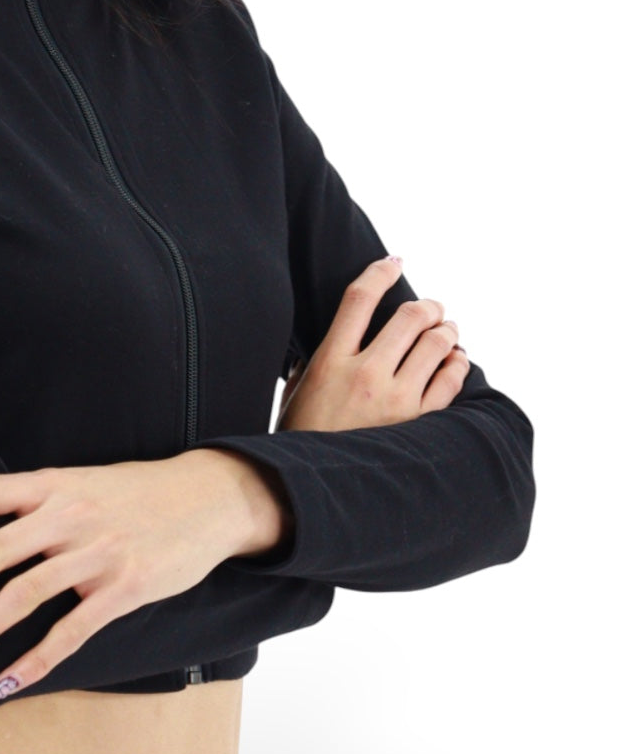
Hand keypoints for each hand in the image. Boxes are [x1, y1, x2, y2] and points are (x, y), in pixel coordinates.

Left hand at [0, 451, 267, 698]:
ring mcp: (96, 552)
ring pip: (21, 597)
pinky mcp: (124, 588)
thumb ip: (38, 504)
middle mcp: (67, 514)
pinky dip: (33, 662)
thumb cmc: (138, 493)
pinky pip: (70, 632)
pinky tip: (7, 683)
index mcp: (51, 483)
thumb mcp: (82, 482)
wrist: (208, 498)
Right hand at [275, 254, 469, 432]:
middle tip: (431, 306)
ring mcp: (396, 401)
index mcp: (330, 360)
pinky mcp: (418, 425)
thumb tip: (331, 337)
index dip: (379, 272)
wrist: (309, 491)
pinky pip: (450, 383)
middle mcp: (366, 375)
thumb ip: (315, 358)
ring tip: (447, 329)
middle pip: (409, 317)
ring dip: (446, 330)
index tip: (393, 262)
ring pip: (437, 345)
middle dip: (427, 305)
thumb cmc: (299, 438)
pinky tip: (454, 360)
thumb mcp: (297, 390)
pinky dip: (457, 364)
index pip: (359, 299)